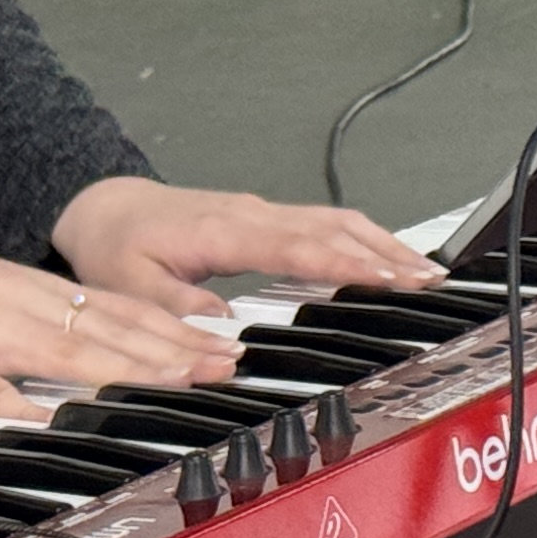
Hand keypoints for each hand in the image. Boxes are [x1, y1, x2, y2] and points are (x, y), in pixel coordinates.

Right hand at [0, 216, 246, 420]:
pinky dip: (3, 397)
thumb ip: (41, 321)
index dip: (174, 329)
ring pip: (54, 347)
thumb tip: (97, 349)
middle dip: (169, 351)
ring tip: (167, 381)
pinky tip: (36, 416)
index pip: (117, 308)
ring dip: (115, 367)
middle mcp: (12, 301)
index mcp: (29, 289)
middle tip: (223, 366)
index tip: (222, 347)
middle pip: (103, 329)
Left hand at [53, 178, 440, 312]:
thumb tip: (225, 329)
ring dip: (382, 243)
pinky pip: (322, 223)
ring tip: (422, 270)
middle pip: (334, 228)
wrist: (104, 208)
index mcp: (224, 231)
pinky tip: (380, 256)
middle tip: (431, 279)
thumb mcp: (129, 284)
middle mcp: (251, 215)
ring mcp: (261, 213)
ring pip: (335, 221)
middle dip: (387, 253)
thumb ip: (177, 306)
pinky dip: (360, 238)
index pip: (300, 246)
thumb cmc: (116, 244)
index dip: (348, 263)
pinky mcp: (263, 218)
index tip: (390, 278)